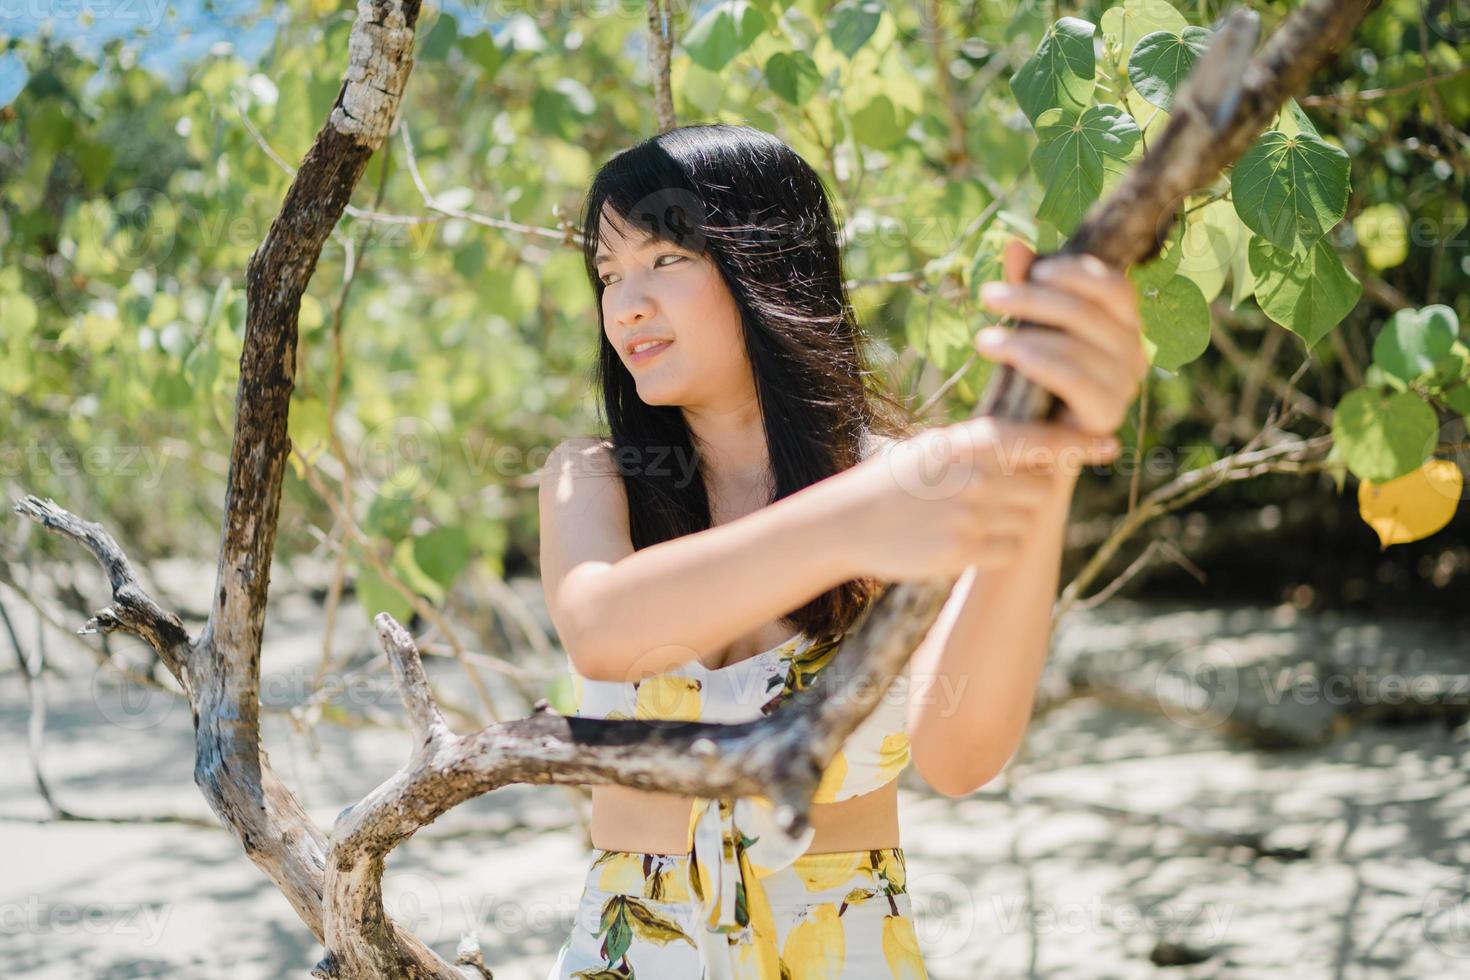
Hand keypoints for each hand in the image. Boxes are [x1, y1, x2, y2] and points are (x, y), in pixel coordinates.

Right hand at [835, 416, 1119, 580]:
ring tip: (974, 518)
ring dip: (1014, 522)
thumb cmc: (895, 479)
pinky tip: (968, 542)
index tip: (1109, 444)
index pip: (1041, 439)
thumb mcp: (938, 446)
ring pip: (1029, 522)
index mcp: (971, 442)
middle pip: (1042, 487)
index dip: (1080, 442)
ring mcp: (971, 516)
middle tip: (999, 495)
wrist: (847, 521)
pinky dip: (999, 550)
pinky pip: (1009, 552)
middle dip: (1032, 492)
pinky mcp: (962, 553)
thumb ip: (986, 443)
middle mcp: (977, 477)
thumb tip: (1039, 441)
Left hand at [975, 238, 1148, 437]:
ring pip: (1076, 345)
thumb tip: (1013, 244)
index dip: (1076, 272)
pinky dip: (1036, 362)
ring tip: (983, 337)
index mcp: (1124, 325)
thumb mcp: (1028, 325)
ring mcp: (1125, 385)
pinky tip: (1003, 354)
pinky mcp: (1106, 413)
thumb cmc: (1032, 377)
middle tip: (987, 296)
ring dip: (1023, 334)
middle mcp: (1134, 352)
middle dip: (1032, 299)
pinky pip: (1073, 378)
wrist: (1031, 442)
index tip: (1033, 271)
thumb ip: (1026, 287)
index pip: (1115, 286)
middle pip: (1088, 312)